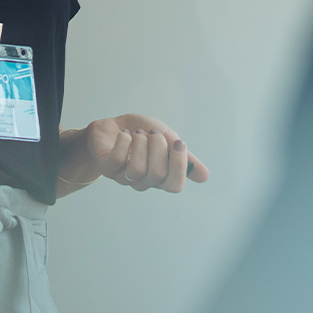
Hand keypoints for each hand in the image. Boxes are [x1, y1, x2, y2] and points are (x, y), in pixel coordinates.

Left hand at [59, 114, 209, 193]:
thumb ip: (184, 156)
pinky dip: (125, 141)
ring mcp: (123, 177)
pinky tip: (125, 135)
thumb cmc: (141, 134)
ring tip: (138, 133)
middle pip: (158, 174)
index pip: (174, 185)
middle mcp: (143, 181)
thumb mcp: (167, 139)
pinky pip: (118, 159)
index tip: (179, 142)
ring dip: (141, 143)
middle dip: (158, 146)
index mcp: (160, 177)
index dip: (179, 165)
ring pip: (138, 168)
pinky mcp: (107, 167)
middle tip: (153, 132)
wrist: (113, 126)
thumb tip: (205, 176)